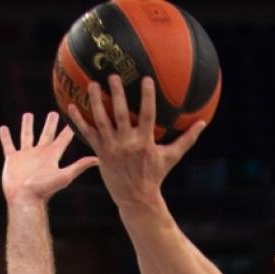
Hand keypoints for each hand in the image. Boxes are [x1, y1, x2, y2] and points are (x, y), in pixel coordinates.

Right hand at [0, 112, 97, 204]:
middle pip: (47, 134)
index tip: (73, 116)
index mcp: (53, 155)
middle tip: (54, 112)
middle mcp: (40, 154)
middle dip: (50, 123)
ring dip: (27, 125)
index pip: (63, 138)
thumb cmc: (45, 189)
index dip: (69, 128)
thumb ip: (79, 166)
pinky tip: (3, 128)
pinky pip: (8, 145)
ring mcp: (26, 156)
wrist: (25, 199)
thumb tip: (98, 159)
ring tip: (28, 115)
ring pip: (27, 136)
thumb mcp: (64, 175)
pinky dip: (5, 137)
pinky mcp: (12, 159)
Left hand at [68, 75, 205, 207]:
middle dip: (116, 93)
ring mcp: (112, 147)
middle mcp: (127, 143)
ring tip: (91, 84)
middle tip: (113, 75)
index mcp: (145, 142)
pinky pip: (88, 133)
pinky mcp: (100, 152)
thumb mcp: (172, 157)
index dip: (146, 97)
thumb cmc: (155, 175)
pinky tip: (71, 105)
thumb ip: (187, 139)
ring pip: (101, 120)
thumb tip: (203, 123)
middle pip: (120, 113)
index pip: (147, 114)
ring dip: (95, 101)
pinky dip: (79, 120)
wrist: (136, 198)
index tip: (145, 79)